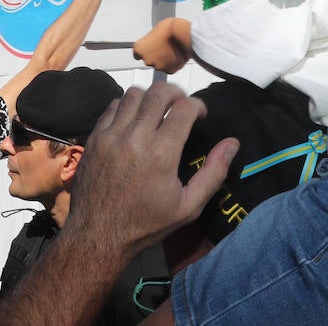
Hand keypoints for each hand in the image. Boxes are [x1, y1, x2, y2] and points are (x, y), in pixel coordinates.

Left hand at [68, 83, 237, 255]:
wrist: (98, 235)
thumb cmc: (146, 224)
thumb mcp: (188, 207)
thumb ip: (213, 173)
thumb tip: (232, 143)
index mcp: (162, 153)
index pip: (184, 108)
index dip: (197, 105)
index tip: (200, 115)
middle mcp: (135, 137)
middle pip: (158, 92)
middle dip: (176, 94)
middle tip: (181, 107)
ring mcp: (111, 135)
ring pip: (134, 94)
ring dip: (150, 98)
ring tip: (157, 112)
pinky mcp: (94, 137)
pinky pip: (113, 106)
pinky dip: (127, 107)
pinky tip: (134, 122)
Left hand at [133, 18, 191, 74]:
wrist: (184, 35)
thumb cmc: (170, 29)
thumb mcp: (156, 29)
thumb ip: (151, 39)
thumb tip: (154, 41)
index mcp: (140, 48)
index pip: (137, 54)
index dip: (144, 50)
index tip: (147, 49)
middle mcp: (147, 59)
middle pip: (148, 59)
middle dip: (154, 54)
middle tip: (162, 46)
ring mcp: (158, 66)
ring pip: (159, 64)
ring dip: (163, 59)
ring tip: (170, 49)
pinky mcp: (169, 70)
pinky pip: (169, 68)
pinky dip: (171, 63)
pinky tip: (175, 54)